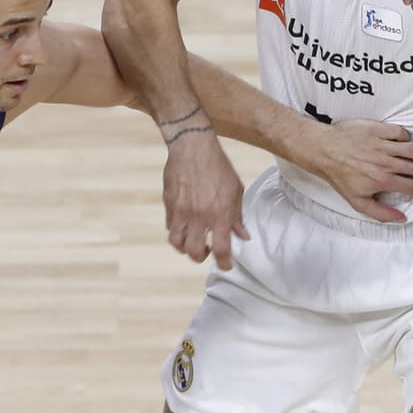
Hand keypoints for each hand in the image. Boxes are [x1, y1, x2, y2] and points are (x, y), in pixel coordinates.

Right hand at [161, 130, 249, 269]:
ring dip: (185, 248)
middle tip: (207, 251)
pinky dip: (177, 230)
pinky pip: (170, 226)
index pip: (222, 249)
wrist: (192, 147)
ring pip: (177, 243)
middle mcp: (199, 216)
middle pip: (195, 252)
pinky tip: (185, 223)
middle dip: (201, 257)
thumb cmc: (217, 167)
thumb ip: (237, 216)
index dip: (224, 263)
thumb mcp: (235, 190)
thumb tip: (243, 236)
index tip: (226, 265)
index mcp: (219, 214)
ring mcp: (181, 211)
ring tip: (192, 241)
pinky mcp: (169, 204)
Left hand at [302, 119, 412, 222]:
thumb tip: (401, 219)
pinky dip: (406, 137)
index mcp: (383, 181)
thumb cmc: (339, 176)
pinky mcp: (377, 129)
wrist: (323, 150)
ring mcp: (382, 145)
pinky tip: (406, 141)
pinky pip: (400, 132)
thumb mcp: (357, 201)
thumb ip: (380, 213)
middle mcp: (386, 163)